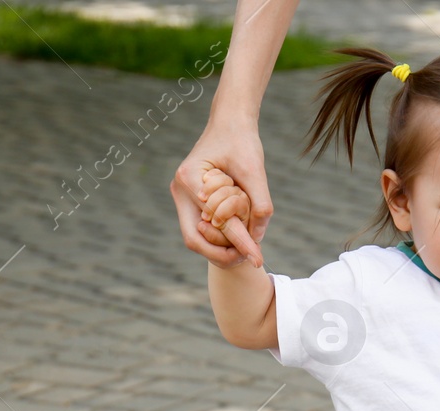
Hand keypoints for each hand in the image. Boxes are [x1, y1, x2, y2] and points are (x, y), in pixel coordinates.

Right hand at [173, 120, 267, 267]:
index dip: (237, 243)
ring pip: (196, 236)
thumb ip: (259, 205)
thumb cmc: (242, 141)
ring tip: (248, 246)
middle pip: (195, 238)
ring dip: (221, 245)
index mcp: (190, 178)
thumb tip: (258, 239)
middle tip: (250, 257)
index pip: (214, 222)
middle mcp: (180, 189)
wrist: (230, 123)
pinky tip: (240, 236)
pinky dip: (220, 236)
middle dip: (222, 252)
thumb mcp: (256, 171)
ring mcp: (182, 195)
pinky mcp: (189, 199)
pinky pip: (201, 227)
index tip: (257, 258)